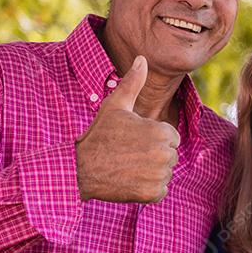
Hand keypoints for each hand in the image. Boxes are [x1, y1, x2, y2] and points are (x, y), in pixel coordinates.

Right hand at [75, 56, 180, 202]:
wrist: (81, 169)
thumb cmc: (99, 135)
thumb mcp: (115, 105)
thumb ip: (133, 83)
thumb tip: (142, 59)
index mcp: (161, 131)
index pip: (170, 136)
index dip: (153, 137)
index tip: (133, 139)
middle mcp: (164, 154)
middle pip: (169, 155)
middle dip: (154, 154)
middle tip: (129, 153)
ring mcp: (159, 175)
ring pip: (165, 172)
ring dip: (151, 171)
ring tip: (128, 165)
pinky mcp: (153, 194)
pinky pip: (160, 190)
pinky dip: (148, 189)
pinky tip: (130, 180)